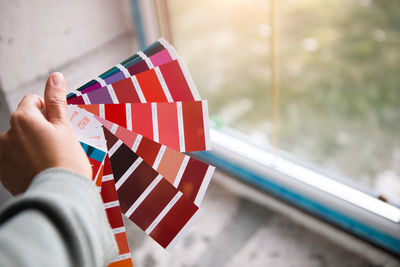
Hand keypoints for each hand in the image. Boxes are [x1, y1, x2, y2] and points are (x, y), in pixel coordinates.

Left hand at [0, 72, 91, 194]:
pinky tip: (40, 169)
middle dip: (39, 128)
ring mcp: (2, 154)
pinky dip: (24, 160)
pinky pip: (13, 158)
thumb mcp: (65, 127)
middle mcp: (6, 134)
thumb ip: (57, 100)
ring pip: (19, 140)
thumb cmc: (66, 161)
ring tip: (49, 160)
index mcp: (22, 118)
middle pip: (24, 121)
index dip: (48, 110)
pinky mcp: (1, 172)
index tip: (58, 125)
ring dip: (31, 145)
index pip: (32, 101)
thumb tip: (55, 77)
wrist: (59, 196)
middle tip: (57, 145)